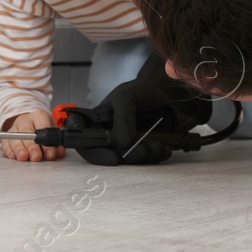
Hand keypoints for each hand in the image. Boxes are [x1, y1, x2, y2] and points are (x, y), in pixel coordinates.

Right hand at [0, 110, 64, 161]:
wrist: (28, 122)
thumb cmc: (41, 127)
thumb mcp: (52, 130)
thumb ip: (57, 142)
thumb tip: (59, 152)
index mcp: (39, 116)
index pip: (42, 126)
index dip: (46, 142)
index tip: (50, 153)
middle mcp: (25, 120)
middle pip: (27, 132)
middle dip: (32, 146)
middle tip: (36, 157)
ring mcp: (14, 128)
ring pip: (15, 137)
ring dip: (19, 149)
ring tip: (24, 157)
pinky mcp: (6, 137)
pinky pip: (6, 143)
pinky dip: (9, 150)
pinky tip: (14, 156)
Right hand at [78, 53, 212, 165]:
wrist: (168, 92)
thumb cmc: (141, 90)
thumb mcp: (127, 97)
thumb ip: (122, 117)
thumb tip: (122, 142)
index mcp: (97, 122)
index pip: (83, 139)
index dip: (88, 148)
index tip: (104, 152)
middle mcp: (109, 135)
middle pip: (105, 154)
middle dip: (121, 156)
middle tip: (138, 151)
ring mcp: (126, 143)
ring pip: (126, 160)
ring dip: (141, 157)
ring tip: (156, 146)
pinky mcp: (142, 149)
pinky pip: (144, 160)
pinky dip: (154, 157)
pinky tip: (163, 148)